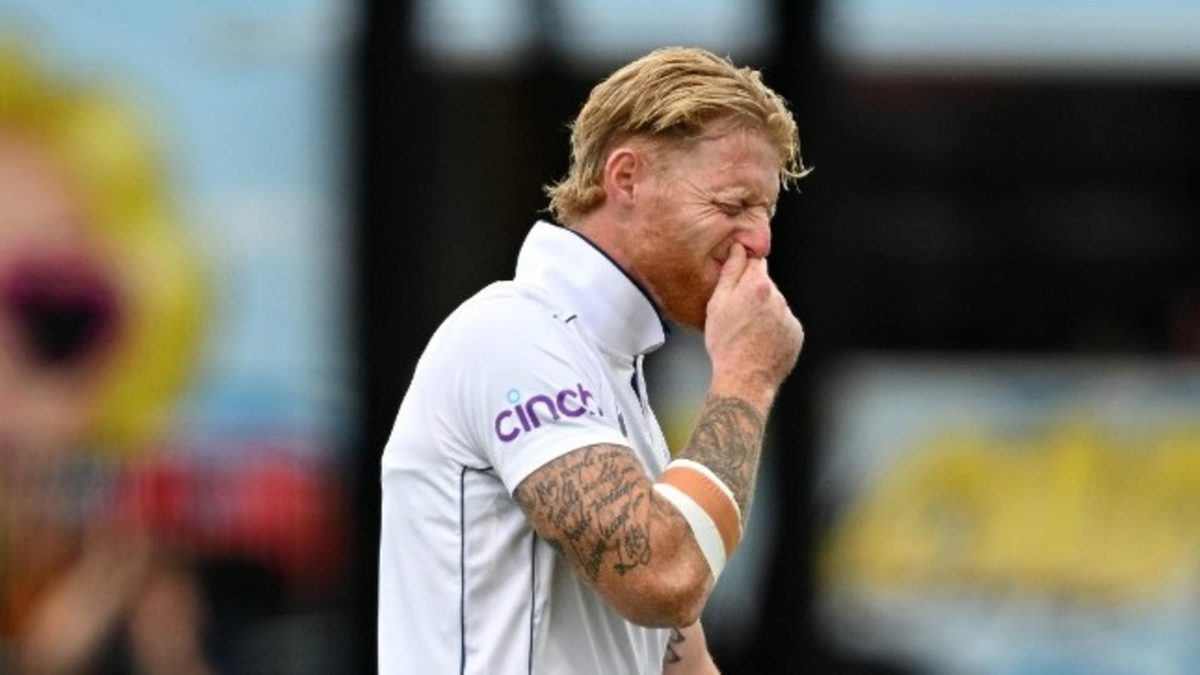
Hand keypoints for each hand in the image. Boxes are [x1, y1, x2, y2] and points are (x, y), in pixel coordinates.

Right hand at [703, 243, 802, 406]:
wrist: (744, 380)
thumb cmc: (725, 343)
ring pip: (775, 306)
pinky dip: (774, 330)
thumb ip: (730, 273)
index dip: (744, 269)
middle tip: (736, 317)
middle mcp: (779, 298)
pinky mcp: (796, 334)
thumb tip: (739, 248)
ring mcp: (789, 317)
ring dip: (764, 313)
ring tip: (747, 334)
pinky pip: (784, 325)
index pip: (756, 262)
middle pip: (766, 286)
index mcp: (758, 286)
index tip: (736, 282)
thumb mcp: (717, 305)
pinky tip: (759, 343)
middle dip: (753, 294)